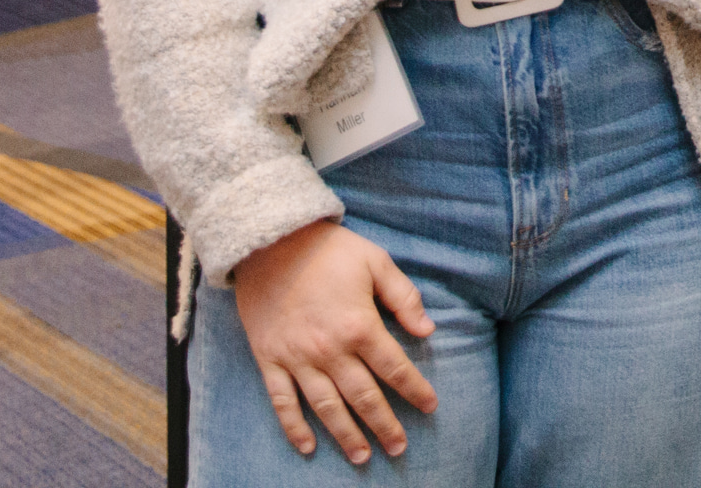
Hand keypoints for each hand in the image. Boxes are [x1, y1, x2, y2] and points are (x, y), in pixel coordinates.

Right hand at [231, 218, 437, 462]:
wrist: (270, 242)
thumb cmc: (329, 250)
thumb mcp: (376, 261)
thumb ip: (404, 297)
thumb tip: (427, 331)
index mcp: (359, 326)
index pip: (395, 368)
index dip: (415, 390)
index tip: (430, 407)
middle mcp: (330, 350)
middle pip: (363, 397)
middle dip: (384, 425)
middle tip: (399, 448)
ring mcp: (297, 358)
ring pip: (326, 407)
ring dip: (346, 435)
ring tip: (362, 458)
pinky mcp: (270, 359)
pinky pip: (282, 401)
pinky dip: (294, 427)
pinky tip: (308, 447)